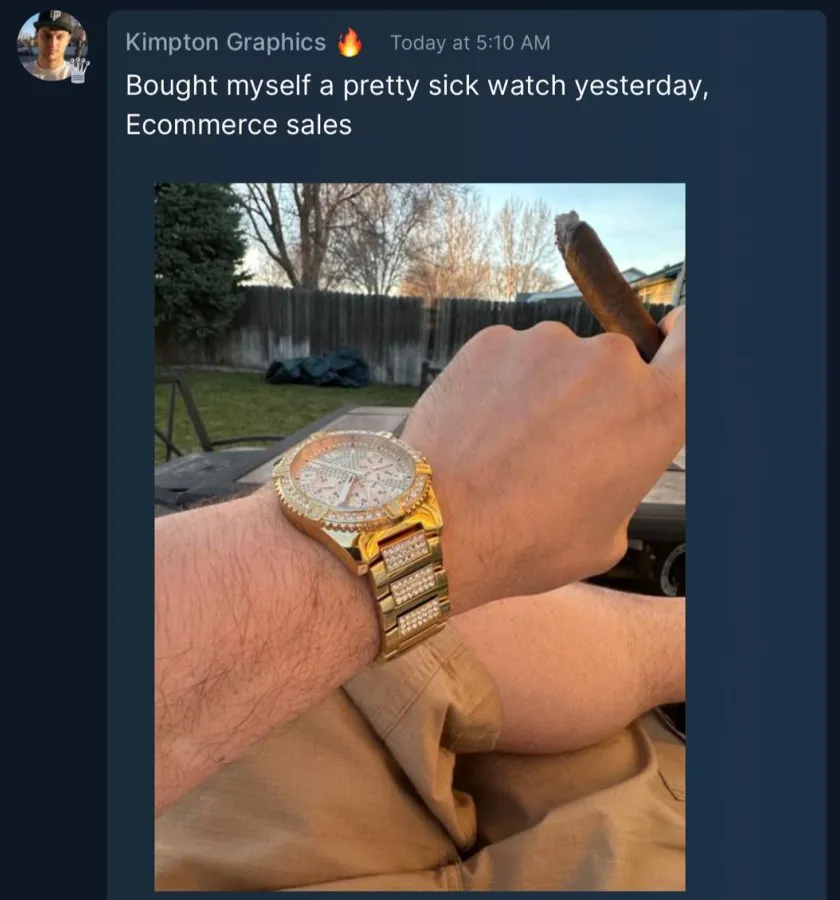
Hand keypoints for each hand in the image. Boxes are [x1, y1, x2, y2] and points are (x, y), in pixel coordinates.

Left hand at [402, 309, 684, 612]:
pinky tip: (482, 430)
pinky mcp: (495, 340)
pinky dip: (501, 386)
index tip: (672, 331)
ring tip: (508, 448)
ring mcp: (548, 344)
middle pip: (613, 368)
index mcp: (653, 413)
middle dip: (591, 400)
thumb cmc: (524, 540)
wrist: (439, 523)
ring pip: (557, 363)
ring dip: (542, 393)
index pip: (693, 350)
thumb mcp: (607, 536)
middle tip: (555, 450)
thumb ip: (624, 480)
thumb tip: (607, 464)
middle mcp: (609, 364)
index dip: (684, 339)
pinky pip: (511, 359)